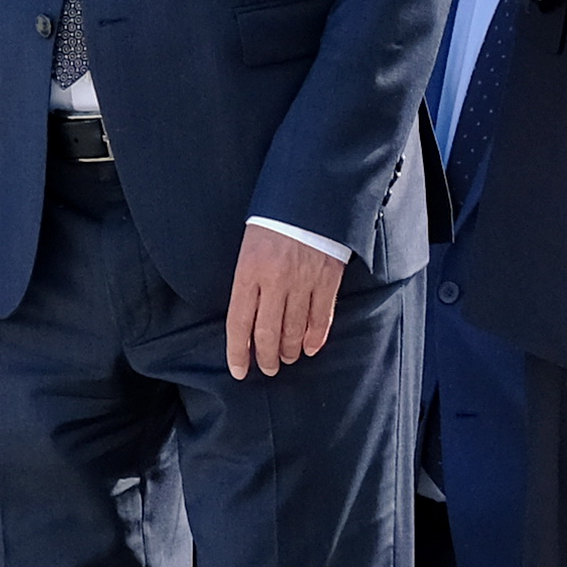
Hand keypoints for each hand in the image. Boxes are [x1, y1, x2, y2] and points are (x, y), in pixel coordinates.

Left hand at [226, 226, 346, 381]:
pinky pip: (321, 318)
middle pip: (268, 333)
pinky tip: (309, 348)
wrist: (310, 194)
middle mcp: (274, 280)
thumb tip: (249, 320)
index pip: (239, 323)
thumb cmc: (274, 221)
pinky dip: (314, 338)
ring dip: (289, 351)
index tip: (240, 372)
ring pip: (294, 330)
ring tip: (286, 359)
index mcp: (248, 270)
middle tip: (267, 369)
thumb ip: (248, 282)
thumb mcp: (249, 247)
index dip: (238, 352)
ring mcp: (303, 281)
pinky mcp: (327, 279)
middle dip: (267, 358)